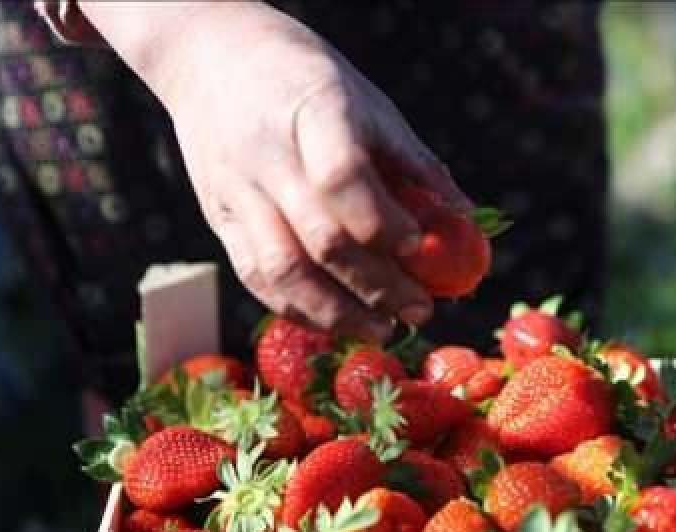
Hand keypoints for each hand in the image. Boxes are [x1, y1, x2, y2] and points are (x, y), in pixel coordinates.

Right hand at [81, 1, 466, 340]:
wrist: (210, 57)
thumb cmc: (305, 78)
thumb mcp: (365, 100)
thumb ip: (413, 161)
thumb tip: (465, 220)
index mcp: (312, 111)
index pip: (344, 178)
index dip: (385, 223)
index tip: (420, 248)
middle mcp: (267, 155)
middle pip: (321, 237)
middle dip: (378, 285)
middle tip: (420, 310)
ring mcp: (237, 191)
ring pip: (283, 271)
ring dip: (338, 313)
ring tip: (383, 330)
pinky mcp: (218, 217)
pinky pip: (256, 278)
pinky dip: (299, 309)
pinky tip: (337, 321)